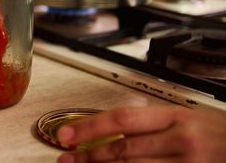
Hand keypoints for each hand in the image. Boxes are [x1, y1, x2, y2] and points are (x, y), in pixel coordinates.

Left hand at [56, 106, 225, 162]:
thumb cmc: (220, 133)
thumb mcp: (188, 116)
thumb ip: (153, 122)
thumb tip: (112, 129)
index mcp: (177, 117)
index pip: (122, 119)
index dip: (89, 127)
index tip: (66, 134)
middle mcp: (181, 142)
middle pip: (123, 150)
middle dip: (89, 156)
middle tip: (67, 158)